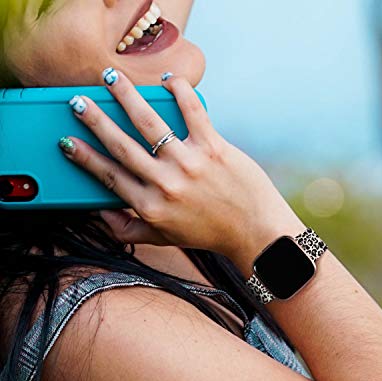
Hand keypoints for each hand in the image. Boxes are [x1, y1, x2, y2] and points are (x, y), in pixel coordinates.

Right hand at [61, 69, 300, 259]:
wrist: (253, 230)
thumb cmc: (208, 233)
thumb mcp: (165, 238)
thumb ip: (129, 230)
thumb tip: (101, 215)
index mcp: (150, 206)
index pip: (108, 176)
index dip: (85, 157)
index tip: (68, 141)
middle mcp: (165, 183)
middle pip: (121, 144)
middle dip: (95, 120)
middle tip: (79, 102)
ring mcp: (189, 163)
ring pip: (149, 122)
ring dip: (126, 96)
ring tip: (111, 79)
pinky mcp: (213, 147)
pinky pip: (192, 111)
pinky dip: (179, 91)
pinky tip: (168, 81)